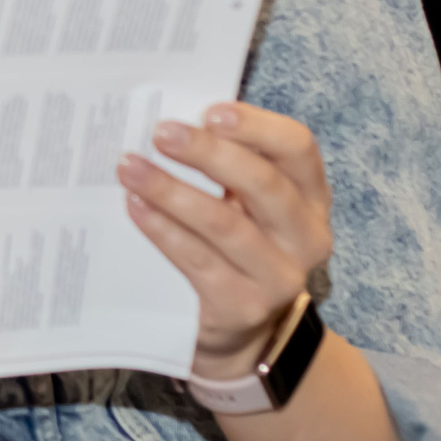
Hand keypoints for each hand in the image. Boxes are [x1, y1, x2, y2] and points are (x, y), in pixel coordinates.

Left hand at [118, 101, 332, 379]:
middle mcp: (306, 235)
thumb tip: (168, 117)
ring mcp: (279, 276)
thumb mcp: (244, 203)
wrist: (238, 329)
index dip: (256, 126)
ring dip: (172, 191)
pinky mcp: (242, 305)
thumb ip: (224, 165)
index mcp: (310, 196)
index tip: (209, 111)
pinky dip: (163, 230)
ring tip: (129, 167)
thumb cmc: (232, 245)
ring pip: (226, 225)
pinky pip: (198, 260)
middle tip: (160, 132)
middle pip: (263, 184)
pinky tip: (135, 207)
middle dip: (208, 154)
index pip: (298, 149)